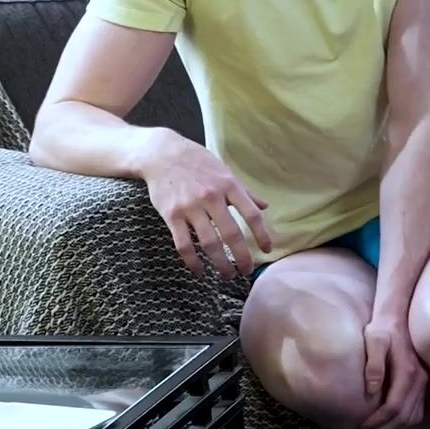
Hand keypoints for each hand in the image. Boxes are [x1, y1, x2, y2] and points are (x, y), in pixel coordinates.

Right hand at [140, 131, 272, 278]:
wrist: (162, 154)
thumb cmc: (198, 163)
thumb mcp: (225, 172)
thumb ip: (245, 192)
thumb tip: (266, 206)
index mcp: (229, 185)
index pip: (252, 214)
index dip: (262, 235)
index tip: (267, 250)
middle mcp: (211, 197)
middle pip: (231, 233)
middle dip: (242, 256)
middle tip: (246, 271)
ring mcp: (190, 207)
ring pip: (209, 243)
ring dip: (220, 263)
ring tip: (227, 274)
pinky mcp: (171, 215)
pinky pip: (184, 244)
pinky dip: (192, 262)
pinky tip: (199, 271)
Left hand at [359, 318, 426, 428]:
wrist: (399, 316)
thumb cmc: (382, 328)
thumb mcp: (374, 340)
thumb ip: (374, 365)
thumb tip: (372, 390)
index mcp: (407, 371)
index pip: (394, 407)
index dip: (377, 422)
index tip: (360, 427)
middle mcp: (420, 379)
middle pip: (404, 417)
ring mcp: (424, 381)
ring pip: (413, 416)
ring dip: (393, 427)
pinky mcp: (423, 382)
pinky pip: (417, 409)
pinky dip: (403, 420)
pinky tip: (388, 420)